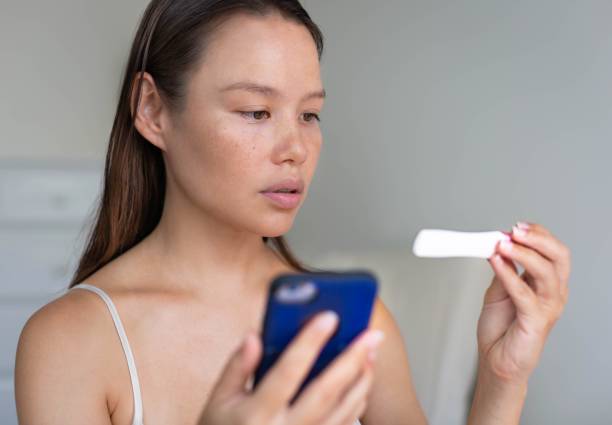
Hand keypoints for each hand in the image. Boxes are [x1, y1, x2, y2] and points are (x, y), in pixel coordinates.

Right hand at [198, 311, 383, 424]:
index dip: (309, 342)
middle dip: (352, 358)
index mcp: (256, 414)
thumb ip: (237, 367)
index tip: (329, 316)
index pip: (287, 372)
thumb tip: (255, 335)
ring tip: (372, 350)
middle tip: (373, 332)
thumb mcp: (218, 401)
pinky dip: (358, 400)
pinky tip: (363, 379)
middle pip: (326, 390)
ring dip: (362, 378)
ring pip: (343, 410)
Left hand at [477, 222, 570, 384]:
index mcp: (546, 283)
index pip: (552, 250)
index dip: (537, 235)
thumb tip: (498, 244)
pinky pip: (524, 293)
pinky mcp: (536, 321)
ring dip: (523, 254)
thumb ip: (502, 269)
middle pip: (558, 257)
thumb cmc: (501, 329)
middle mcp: (553, 293)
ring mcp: (548, 307)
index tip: (515, 226)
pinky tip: (495, 262)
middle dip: (538, 239)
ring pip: (546, 272)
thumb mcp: (498, 290)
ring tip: (502, 244)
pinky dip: (509, 274)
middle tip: (515, 230)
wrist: (496, 361)